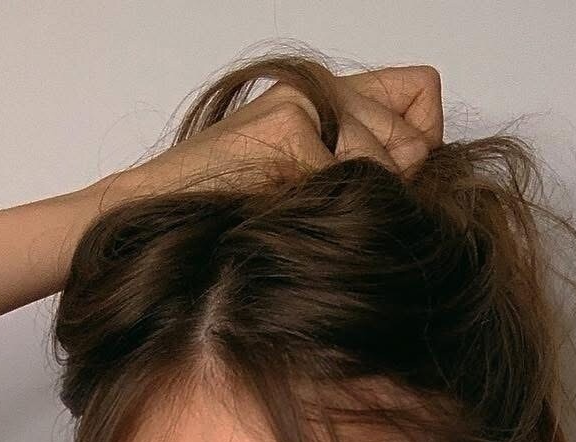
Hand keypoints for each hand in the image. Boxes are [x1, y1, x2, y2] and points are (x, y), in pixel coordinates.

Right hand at [101, 62, 443, 209]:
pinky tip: (285, 219)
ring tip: (303, 216)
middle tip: (340, 212)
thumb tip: (421, 171)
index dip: (424, 141)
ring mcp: (305, 103)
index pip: (421, 92)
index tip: (402, 178)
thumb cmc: (221, 211)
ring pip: (384, 166)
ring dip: (355, 208)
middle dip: (393, 188)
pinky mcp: (290, 126)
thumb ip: (357, 168)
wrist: (152, 212)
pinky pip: (347, 185)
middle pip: (413, 141)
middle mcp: (318, 88)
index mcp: (324, 96)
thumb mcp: (300, 186)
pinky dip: (323, 216)